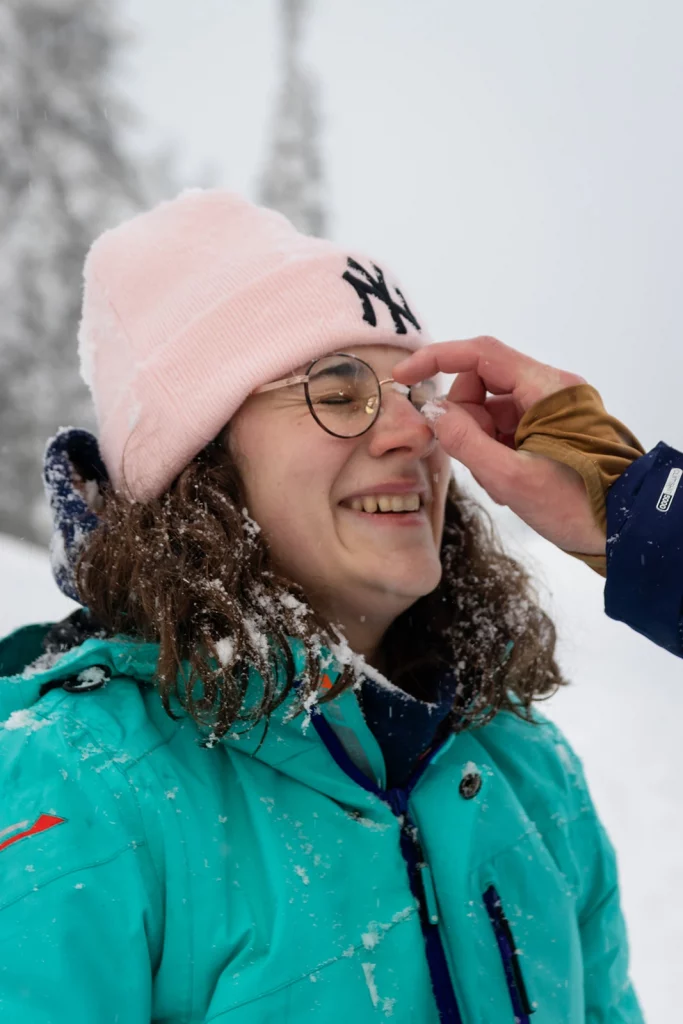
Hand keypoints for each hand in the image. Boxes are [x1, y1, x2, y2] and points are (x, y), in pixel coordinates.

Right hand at [393, 336, 605, 555]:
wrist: (625, 529)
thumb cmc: (578, 504)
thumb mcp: (512, 478)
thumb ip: (465, 441)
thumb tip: (432, 411)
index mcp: (546, 389)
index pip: (482, 354)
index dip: (437, 359)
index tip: (405, 376)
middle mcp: (550, 390)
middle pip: (483, 383)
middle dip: (464, 418)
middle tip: (469, 458)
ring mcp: (551, 410)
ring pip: (492, 409)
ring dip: (480, 443)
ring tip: (497, 482)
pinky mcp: (550, 429)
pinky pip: (507, 428)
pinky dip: (495, 452)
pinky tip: (506, 484)